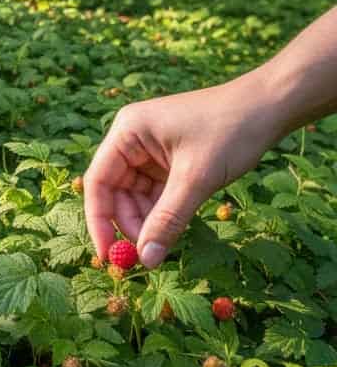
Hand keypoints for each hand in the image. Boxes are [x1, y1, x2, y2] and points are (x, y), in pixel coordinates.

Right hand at [83, 77, 275, 268]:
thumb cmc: (229, 131)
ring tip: (164, 243)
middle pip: (115, 191)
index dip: (99, 219)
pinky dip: (163, 212)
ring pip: (136, 195)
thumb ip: (168, 219)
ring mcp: (150, 150)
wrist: (268, 106)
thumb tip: (146, 260)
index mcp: (127, 132)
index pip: (98, 181)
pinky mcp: (168, 160)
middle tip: (145, 255)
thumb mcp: (196, 178)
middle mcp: (132, 139)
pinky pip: (155, 192)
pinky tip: (175, 228)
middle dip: (129, 223)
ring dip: (147, 220)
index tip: (107, 255)